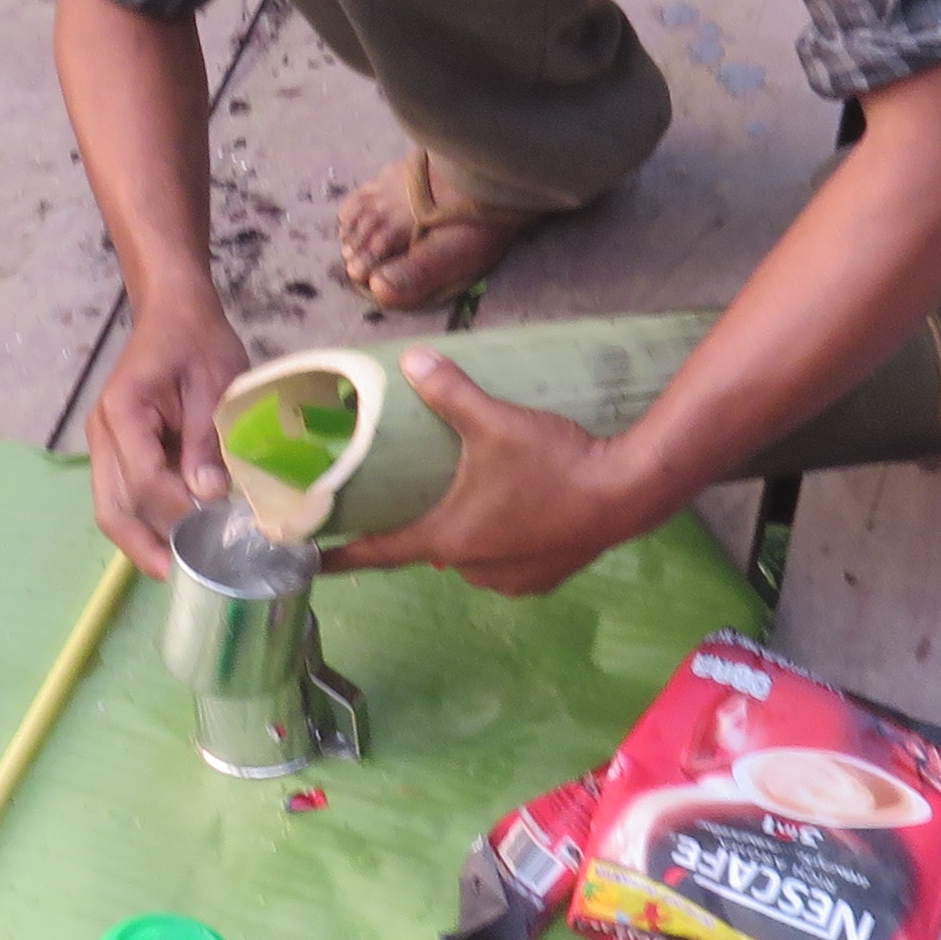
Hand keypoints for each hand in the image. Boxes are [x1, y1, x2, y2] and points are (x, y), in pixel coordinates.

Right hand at [87, 292, 250, 574]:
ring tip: (179, 570)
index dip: (178, 511)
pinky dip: (147, 521)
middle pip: (111, 505)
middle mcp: (103, 433)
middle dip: (143, 546)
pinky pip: (125, 495)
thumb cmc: (197, 340)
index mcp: (123, 411)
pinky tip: (176, 541)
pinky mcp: (118, 451)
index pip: (144, 478)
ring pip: (113, 507)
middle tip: (180, 579)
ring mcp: (105, 445)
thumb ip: (207, 439)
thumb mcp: (215, 381)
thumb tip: (209, 496)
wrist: (174, 312)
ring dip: (143, 540)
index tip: (217, 531)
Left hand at [326, 351, 665, 598]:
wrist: (627, 492)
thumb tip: (412, 360)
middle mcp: (473, 567)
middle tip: (419, 495)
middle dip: (422, 524)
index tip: (313, 561)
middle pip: (429, 547)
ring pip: (471, 556)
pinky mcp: (543, 579)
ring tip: (477, 497)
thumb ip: (449, 391)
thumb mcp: (495, 420)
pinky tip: (516, 514)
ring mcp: (511, 579)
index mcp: (448, 537)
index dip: (343, 554)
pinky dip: (503, 543)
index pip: (380, 551)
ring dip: (468, 533)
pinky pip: (507, 563)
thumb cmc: (553, 461)